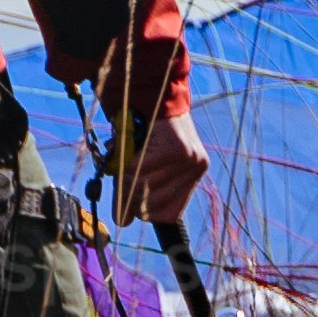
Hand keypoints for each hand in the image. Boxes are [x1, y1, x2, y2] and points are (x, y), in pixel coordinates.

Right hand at [120, 98, 209, 230]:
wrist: (151, 93)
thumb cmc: (144, 130)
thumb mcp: (142, 165)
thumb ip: (133, 193)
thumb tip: (121, 222)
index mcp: (192, 175)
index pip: (169, 214)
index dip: (145, 212)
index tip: (132, 201)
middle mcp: (196, 169)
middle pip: (153, 205)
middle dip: (130, 195)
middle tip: (122, 177)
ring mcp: (189, 160)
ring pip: (144, 188)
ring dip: (125, 177)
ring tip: (124, 162)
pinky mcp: (177, 150)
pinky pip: (139, 170)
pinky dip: (126, 163)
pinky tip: (128, 151)